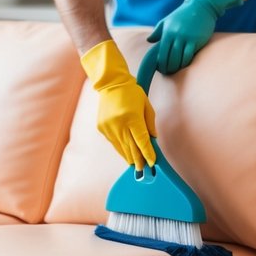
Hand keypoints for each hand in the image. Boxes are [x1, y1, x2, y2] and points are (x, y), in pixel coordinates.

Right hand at [79, 40, 156, 169]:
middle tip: (144, 171)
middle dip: (139, 161)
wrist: (111, 84)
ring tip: (136, 166)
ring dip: (129, 157)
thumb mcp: (146, 105)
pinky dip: (121, 149)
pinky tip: (126, 154)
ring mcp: (109, 127)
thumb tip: (152, 139)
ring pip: (121, 148)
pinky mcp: (102, 128)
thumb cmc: (131, 92)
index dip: (148, 153)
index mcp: (132, 118)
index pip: (142, 141)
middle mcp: (119, 124)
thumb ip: (150, 123)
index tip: (152, 162)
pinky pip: (114, 143)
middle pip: (131, 148)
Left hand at [148, 0, 242, 74]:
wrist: (202, 6)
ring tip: (176, 71)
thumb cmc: (184, 14)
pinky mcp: (196, 40)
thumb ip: (158, 31)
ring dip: (177, 67)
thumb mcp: (168, 20)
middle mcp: (175, 35)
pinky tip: (185, 65)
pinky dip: (186, 63)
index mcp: (167, 32)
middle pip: (169, 58)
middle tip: (168, 73)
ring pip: (179, 58)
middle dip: (168, 68)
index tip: (161, 69)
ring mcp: (186, 38)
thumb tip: (149, 41)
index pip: (161, 52)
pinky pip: (189, 56)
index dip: (160, 63)